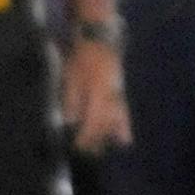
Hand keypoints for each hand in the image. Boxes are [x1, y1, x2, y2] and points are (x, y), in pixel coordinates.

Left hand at [61, 38, 129, 154]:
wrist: (100, 41)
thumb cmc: (81, 58)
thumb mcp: (71, 77)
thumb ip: (72, 100)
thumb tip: (71, 122)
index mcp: (97, 93)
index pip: (93, 121)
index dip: (86, 136)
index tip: (78, 147)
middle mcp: (111, 97)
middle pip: (105, 124)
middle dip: (97, 140)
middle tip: (88, 153)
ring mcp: (118, 95)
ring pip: (116, 121)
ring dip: (109, 137)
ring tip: (104, 151)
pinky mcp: (120, 93)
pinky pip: (123, 114)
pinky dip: (123, 128)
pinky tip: (124, 141)